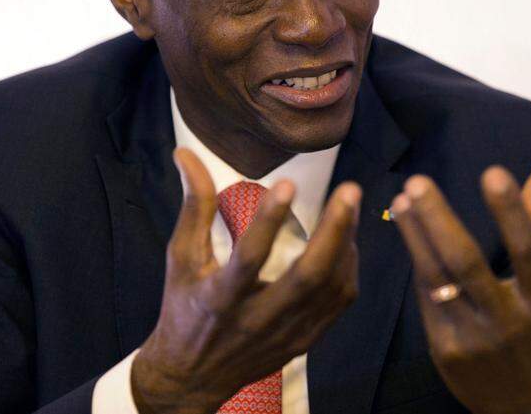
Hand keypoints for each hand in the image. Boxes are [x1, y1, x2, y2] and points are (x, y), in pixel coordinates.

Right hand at [131, 147, 362, 413]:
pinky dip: (347, 269)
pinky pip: (338, 304)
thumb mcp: (181, 258)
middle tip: (349, 190)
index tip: (287, 183)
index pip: (249, 258)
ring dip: (346, 245)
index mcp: (220, 299)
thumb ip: (193, 206)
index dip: (268, 221)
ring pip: (331, 289)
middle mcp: (257, 320)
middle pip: (308, 277)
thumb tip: (185, 153)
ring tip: (348, 206)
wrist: (193, 377)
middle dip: (334, 231)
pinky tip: (346, 242)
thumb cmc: (184, 308)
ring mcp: (286, 334)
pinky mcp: (304, 341)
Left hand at [390, 165, 530, 413]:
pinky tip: (408, 233)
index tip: (493, 172)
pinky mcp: (445, 350)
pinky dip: (418, 263)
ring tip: (401, 200)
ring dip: (415, 236)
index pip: (528, 251)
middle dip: (438, 220)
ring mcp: (472, 338)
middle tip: (416, 183)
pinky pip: (427, 299)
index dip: (511, 212)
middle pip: (467, 264)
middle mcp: (508, 321)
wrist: (527, 409)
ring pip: (437, 279)